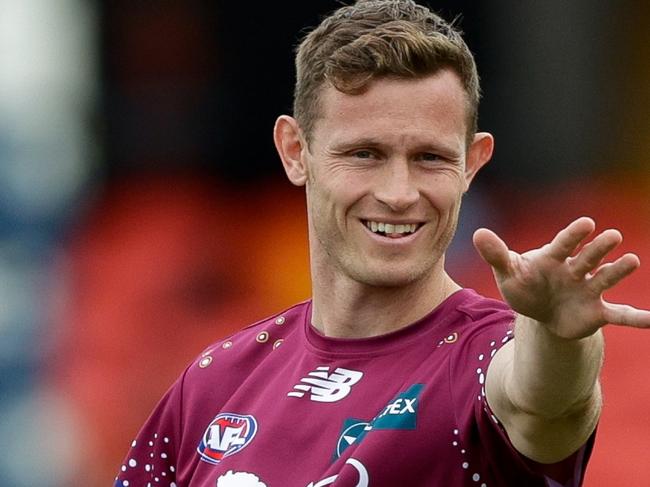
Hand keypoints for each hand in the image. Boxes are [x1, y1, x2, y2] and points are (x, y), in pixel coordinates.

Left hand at [472, 217, 649, 338]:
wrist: (540, 312)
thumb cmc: (525, 285)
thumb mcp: (508, 273)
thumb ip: (496, 255)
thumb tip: (477, 233)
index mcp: (553, 258)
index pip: (564, 243)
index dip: (574, 235)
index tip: (586, 224)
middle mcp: (576, 270)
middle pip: (588, 257)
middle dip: (599, 247)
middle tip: (611, 236)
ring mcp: (589, 289)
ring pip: (605, 278)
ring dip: (618, 270)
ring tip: (631, 261)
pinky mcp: (597, 311)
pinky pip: (620, 314)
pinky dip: (637, 318)